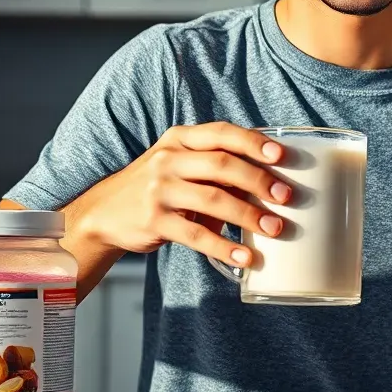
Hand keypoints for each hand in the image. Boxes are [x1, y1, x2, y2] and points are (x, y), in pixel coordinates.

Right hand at [67, 122, 292, 267]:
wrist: (104, 213)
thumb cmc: (157, 187)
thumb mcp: (180, 166)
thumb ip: (217, 169)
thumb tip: (270, 182)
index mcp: (180, 139)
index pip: (222, 133)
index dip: (254, 143)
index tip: (282, 156)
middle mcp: (168, 159)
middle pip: (223, 165)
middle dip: (260, 181)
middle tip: (286, 197)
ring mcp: (159, 190)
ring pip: (214, 200)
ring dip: (250, 216)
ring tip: (275, 229)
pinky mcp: (154, 221)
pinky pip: (197, 236)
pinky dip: (225, 247)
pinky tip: (245, 258)